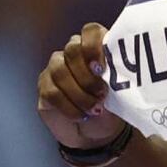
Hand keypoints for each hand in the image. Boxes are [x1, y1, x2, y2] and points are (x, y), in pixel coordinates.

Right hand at [36, 23, 125, 148]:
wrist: (98, 134)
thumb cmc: (112, 109)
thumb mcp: (121, 94)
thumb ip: (117, 77)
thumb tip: (115, 72)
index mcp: (96, 50)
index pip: (90, 31)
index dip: (94, 45)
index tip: (102, 67)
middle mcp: (73, 54)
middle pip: (72, 50)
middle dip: (87, 75)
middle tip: (102, 93)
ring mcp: (56, 69)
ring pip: (60, 71)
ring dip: (80, 94)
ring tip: (95, 109)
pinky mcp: (45, 87)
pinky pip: (52, 92)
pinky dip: (70, 107)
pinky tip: (82, 115)